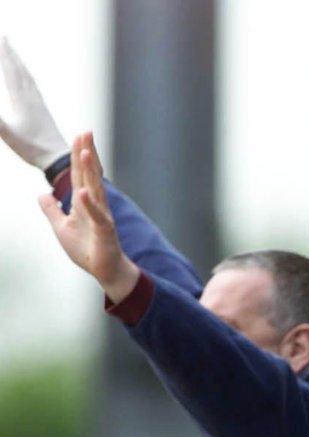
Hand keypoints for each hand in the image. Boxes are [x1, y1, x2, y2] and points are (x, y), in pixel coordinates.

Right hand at [0, 38, 68, 169]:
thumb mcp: (6, 133)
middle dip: (9, 52)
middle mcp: (31, 97)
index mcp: (21, 100)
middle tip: (3, 36)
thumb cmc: (32, 148)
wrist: (57, 157)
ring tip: (12, 51)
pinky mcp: (42, 111)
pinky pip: (32, 87)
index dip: (3, 54)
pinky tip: (26, 79)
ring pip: (27, 76)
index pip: (10, 71)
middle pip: (19, 69)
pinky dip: (26, 76)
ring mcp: (38, 103)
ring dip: (18, 62)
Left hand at [39, 132, 137, 301]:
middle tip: (86, 132)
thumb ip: (51, 210)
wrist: (104, 269)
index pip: (79, 174)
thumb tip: (41, 195)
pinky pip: (96, 215)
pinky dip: (89, 204)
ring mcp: (101, 216)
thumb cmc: (87, 249)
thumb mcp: (61, 227)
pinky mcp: (104, 230)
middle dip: (86, 153)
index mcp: (84, 202)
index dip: (78, 155)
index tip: (79, 135)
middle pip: (89, 174)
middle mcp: (95, 204)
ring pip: (95, 189)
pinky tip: (83, 193)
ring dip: (89, 171)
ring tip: (85, 152)